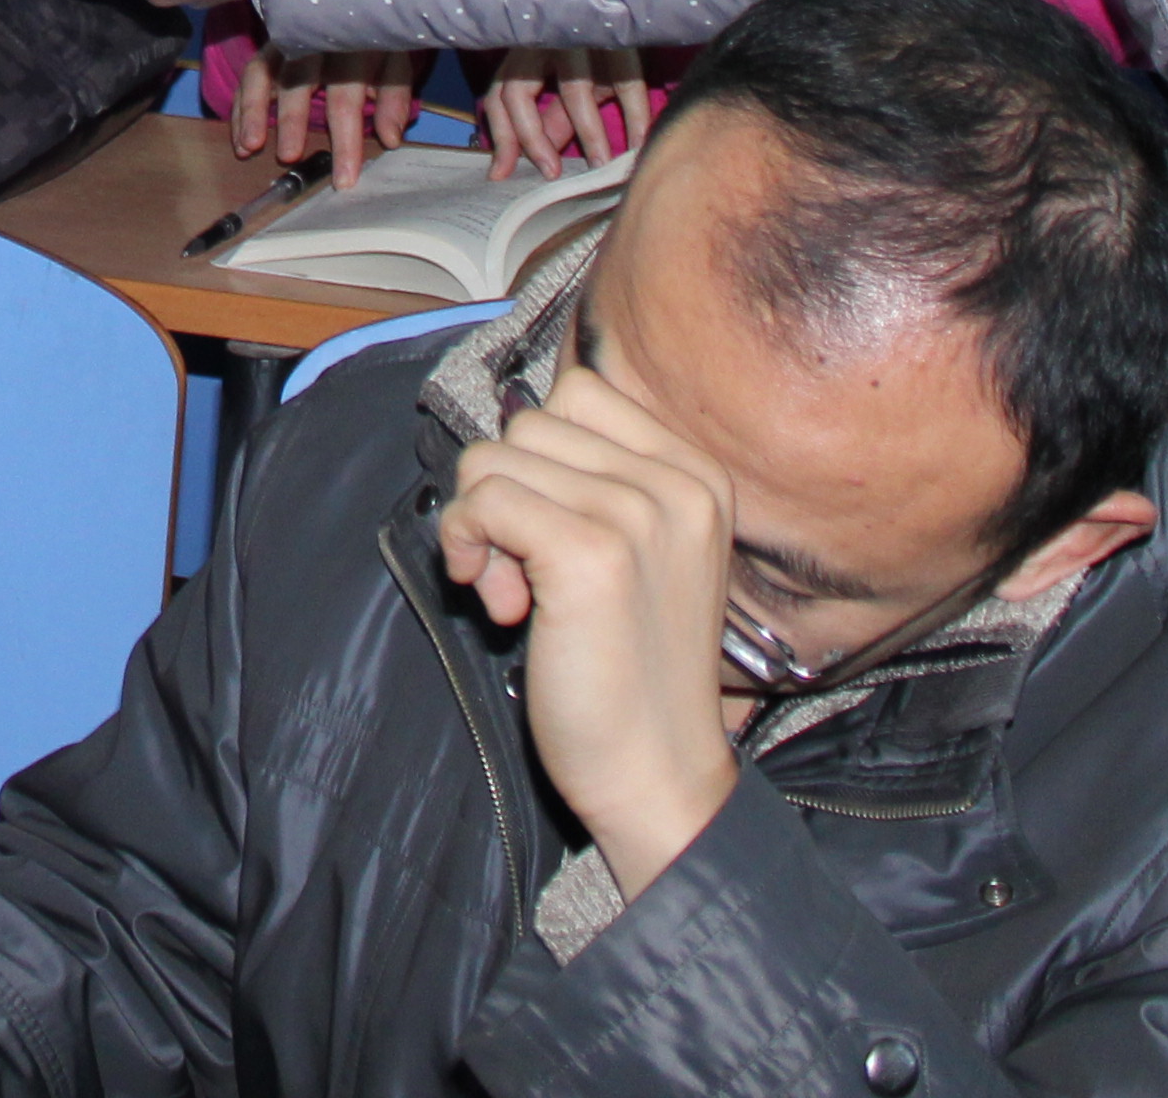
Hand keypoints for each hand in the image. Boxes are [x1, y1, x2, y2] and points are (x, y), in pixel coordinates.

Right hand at [236, 47, 425, 184]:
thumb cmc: (378, 33)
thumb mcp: (396, 59)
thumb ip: (394, 98)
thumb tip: (390, 140)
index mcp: (351, 45)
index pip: (347, 96)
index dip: (345, 139)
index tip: (343, 179)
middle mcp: (313, 39)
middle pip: (299, 80)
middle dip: (292, 120)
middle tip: (288, 157)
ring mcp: (286, 39)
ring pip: (263, 72)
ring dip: (253, 110)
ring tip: (249, 146)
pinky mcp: (268, 45)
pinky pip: (250, 74)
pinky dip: (241, 107)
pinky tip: (240, 138)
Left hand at [435, 358, 743, 890]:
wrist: (658, 776)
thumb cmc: (631, 672)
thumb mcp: (640, 555)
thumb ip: (592, 487)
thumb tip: (500, 434)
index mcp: (698, 476)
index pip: (581, 392)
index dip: (539, 456)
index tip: (550, 529)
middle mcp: (678, 484)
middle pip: (529, 423)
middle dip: (505, 493)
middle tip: (527, 574)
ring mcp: (638, 514)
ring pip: (495, 457)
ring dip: (482, 526)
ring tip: (520, 597)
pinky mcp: (591, 554)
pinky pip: (484, 501)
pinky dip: (468, 546)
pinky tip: (502, 607)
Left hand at [478, 45, 655, 177]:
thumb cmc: (592, 49)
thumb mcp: (567, 82)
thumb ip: (553, 119)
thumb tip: (540, 164)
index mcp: (522, 54)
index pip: (498, 97)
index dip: (502, 138)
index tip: (503, 175)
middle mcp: (540, 43)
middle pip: (518, 93)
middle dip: (532, 139)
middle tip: (553, 175)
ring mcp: (577, 36)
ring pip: (573, 90)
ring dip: (588, 135)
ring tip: (603, 167)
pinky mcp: (618, 36)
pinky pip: (625, 81)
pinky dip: (634, 116)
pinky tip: (640, 143)